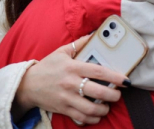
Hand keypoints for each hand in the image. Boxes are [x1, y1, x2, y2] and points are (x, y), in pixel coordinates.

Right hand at [12, 35, 129, 123]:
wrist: (27, 84)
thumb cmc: (48, 66)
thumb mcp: (62, 51)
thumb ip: (80, 43)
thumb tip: (95, 34)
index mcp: (73, 67)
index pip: (98, 71)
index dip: (115, 77)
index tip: (126, 80)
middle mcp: (71, 83)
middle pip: (97, 92)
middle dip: (112, 95)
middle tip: (118, 95)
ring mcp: (67, 98)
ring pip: (90, 108)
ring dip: (103, 110)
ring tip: (107, 106)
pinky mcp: (63, 109)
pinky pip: (80, 118)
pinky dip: (91, 119)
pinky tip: (96, 115)